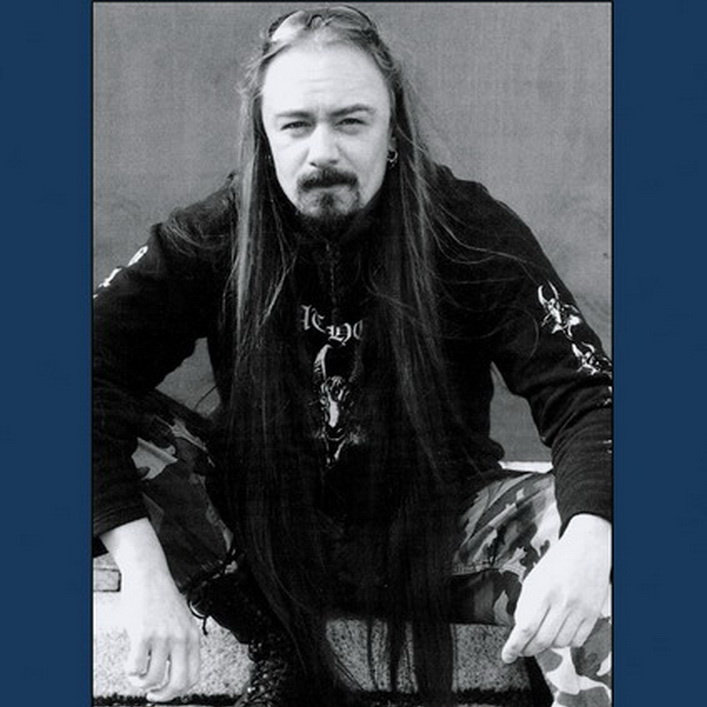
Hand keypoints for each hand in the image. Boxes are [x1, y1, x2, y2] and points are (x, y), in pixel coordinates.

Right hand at [101, 519, 201, 700]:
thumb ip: (180, 643)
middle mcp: (180, 637)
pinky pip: (136, 667)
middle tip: (152, 694)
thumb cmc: (162, 597)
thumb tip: (173, 672)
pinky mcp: (143, 634)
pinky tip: (130, 663)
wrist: (149, 574)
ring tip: (137, 673)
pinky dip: (130, 672)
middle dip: (163, 695)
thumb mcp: (180, 621)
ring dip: (141, 682)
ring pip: (154, 678)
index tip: (166, 691)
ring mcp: (162, 636)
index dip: (178, 691)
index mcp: (192, 636)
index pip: (193, 676)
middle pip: (178, 683)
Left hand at [501, 513, 610, 662]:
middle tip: (521, 650)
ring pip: (560, 643)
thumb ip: (527, 604)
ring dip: (547, 645)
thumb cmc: (557, 562)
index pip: (526, 627)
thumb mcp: (535, 578)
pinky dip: (566, 642)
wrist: (588, 547)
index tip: (507, 656)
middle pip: (542, 640)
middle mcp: (562, 602)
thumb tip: (520, 631)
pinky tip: (559, 633)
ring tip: (541, 636)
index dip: (514, 646)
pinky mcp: (593, 614)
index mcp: (543, 590)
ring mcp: (580, 609)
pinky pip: (578, 640)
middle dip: (528, 650)